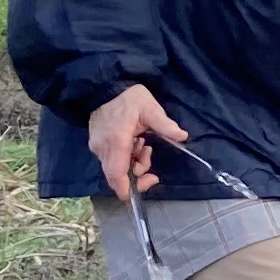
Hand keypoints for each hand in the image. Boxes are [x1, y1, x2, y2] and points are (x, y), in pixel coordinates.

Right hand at [87, 82, 188, 200]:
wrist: (105, 87)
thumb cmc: (128, 97)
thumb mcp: (149, 107)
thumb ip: (164, 124)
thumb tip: (182, 136)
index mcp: (116, 141)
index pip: (116, 174)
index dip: (126, 188)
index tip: (139, 191)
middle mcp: (103, 148)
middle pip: (118, 175)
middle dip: (138, 172)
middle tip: (149, 155)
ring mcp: (97, 147)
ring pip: (116, 168)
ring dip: (133, 162)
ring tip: (143, 144)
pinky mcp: (97, 145)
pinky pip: (112, 160)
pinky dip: (126, 157)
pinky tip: (133, 143)